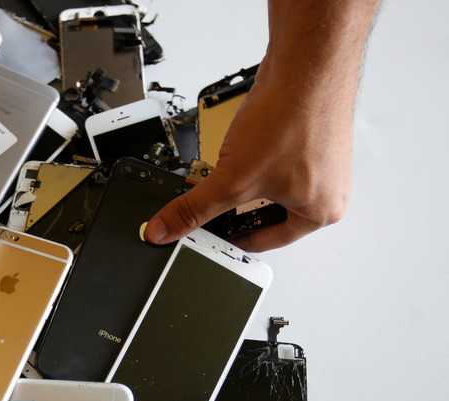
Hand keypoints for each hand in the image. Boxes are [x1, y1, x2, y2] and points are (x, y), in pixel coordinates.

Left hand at [144, 0, 377, 251]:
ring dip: (242, 180)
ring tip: (226, 169)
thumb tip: (165, 229)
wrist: (306, 63)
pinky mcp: (310, 137)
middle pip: (265, 213)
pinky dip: (253, 157)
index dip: (228, 239)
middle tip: (210, 203)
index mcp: (321, 213)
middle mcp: (329, 189)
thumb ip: (193, 208)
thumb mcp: (231, 178)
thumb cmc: (292, 118)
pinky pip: (274, 159)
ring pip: (268, 184)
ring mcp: (322, 161)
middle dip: (234, 207)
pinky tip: (240, 145)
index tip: (206, 236)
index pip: (263, 242)